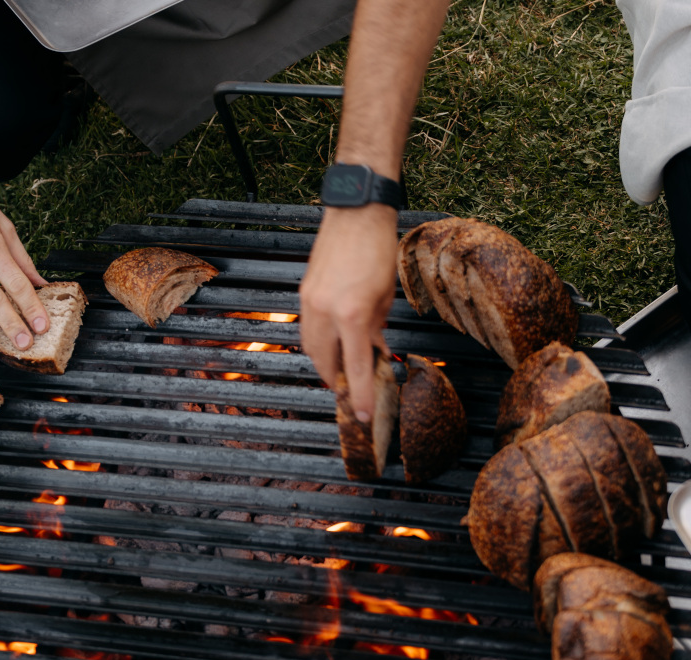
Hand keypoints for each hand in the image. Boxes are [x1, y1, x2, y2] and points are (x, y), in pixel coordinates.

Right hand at [300, 204, 398, 420]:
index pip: (354, 367)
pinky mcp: (305, 292)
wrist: (357, 214)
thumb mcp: (385, 298)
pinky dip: (319, 342)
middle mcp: (325, 312)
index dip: (359, 395)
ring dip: (325, 363)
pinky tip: (332, 343)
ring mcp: (310, 302)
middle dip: (336, 381)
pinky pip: (308, 328)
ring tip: (340, 370)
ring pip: (311, 348)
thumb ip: (377, 330)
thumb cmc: (377, 250)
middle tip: (351, 393)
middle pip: (324, 363)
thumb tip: (376, 352)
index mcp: (351, 315)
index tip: (364, 415)